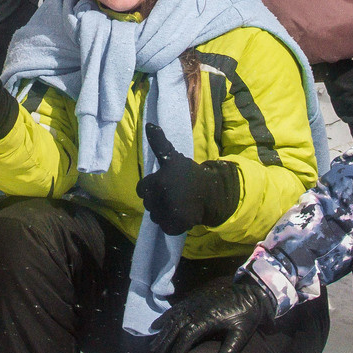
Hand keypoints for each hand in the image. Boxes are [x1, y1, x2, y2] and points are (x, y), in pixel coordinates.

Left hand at [135, 120, 241, 235]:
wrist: (211, 193)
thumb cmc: (189, 174)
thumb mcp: (172, 157)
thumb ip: (158, 143)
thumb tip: (148, 125)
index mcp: (157, 181)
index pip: (141, 189)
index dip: (151, 187)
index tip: (163, 185)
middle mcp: (161, 197)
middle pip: (148, 203)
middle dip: (157, 199)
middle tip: (173, 194)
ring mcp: (168, 212)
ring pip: (155, 216)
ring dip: (163, 212)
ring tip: (177, 204)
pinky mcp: (175, 225)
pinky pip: (164, 227)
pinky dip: (171, 223)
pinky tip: (181, 213)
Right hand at [152, 274, 275, 352]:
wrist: (249, 293)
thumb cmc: (247, 316)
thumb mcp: (241, 334)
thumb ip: (230, 351)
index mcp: (207, 318)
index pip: (186, 336)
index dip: (176, 351)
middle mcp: (196, 309)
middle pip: (175, 328)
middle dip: (164, 345)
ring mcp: (193, 303)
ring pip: (172, 319)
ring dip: (161, 334)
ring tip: (152, 348)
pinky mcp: (193, 300)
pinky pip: (174, 309)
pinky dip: (164, 318)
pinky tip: (155, 326)